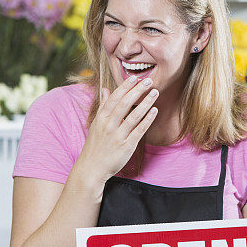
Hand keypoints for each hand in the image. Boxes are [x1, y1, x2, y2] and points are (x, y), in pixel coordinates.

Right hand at [73, 75, 158, 190]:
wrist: (92, 168)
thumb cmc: (95, 144)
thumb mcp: (96, 123)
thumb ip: (103, 105)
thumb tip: (105, 89)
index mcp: (101, 118)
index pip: (114, 98)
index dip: (125, 87)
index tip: (134, 78)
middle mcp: (109, 126)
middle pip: (124, 104)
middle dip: (137, 91)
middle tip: (148, 81)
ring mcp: (118, 136)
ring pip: (134, 116)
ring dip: (145, 103)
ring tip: (155, 92)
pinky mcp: (127, 146)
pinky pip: (139, 130)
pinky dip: (147, 120)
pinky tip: (154, 110)